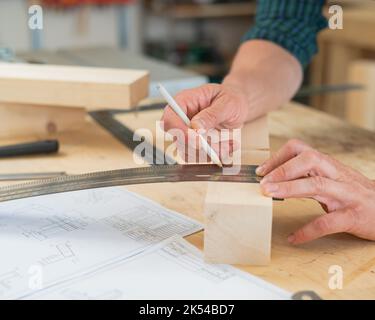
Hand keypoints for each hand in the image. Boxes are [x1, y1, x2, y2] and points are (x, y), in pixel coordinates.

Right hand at [161, 83, 248, 161]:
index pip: (169, 119)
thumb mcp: (227, 102)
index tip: (197, 138)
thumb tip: (196, 127)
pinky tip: (230, 145)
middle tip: (223, 144)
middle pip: (178, 140)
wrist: (239, 106)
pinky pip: (201, 158)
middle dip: (201, 146)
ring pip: (190, 153)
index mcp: (184, 102)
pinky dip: (217, 155)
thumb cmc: (231, 98)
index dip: (179, 131)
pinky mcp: (196, 145)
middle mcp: (182, 120)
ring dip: (212, 152)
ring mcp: (188, 134)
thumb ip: (211, 114)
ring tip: (231, 143)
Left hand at [257, 139, 374, 244]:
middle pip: (309, 160)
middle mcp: (337, 175)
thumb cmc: (354, 194)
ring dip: (289, 189)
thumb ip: (309, 175)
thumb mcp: (332, 178)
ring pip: (317, 185)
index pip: (301, 149)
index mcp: (329, 166)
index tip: (260, 170)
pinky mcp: (353, 216)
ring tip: (268, 195)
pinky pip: (328, 223)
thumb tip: (276, 177)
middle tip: (262, 183)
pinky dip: (308, 231)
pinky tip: (294, 238)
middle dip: (283, 169)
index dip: (278, 157)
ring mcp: (346, 195)